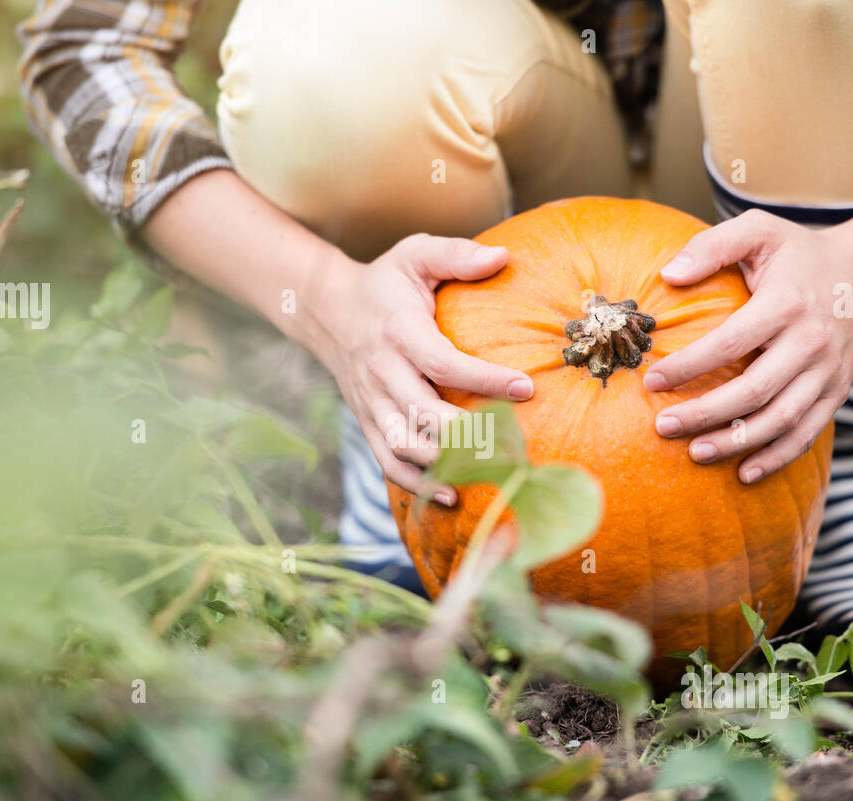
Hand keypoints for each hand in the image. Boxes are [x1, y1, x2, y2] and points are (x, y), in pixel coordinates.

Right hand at [318, 233, 533, 502]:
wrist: (327, 310)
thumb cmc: (386, 283)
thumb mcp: (416, 255)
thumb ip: (456, 254)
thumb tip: (503, 256)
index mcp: (398, 332)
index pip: (442, 362)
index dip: (483, 379)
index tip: (525, 387)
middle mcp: (381, 371)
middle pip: (423, 413)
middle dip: (470, 433)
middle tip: (516, 443)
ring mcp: (371, 402)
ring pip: (404, 444)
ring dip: (446, 464)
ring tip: (491, 472)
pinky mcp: (366, 422)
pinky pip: (387, 461)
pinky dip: (416, 483)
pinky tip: (450, 496)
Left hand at [644, 209, 852, 483]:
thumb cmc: (797, 254)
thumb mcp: (758, 229)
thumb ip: (712, 246)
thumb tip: (668, 274)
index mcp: (786, 304)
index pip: (730, 343)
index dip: (689, 365)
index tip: (651, 380)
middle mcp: (811, 343)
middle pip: (754, 390)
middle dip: (705, 414)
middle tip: (663, 427)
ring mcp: (828, 372)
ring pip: (781, 419)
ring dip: (737, 442)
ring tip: (696, 453)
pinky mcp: (837, 392)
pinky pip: (808, 433)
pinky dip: (778, 458)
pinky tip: (744, 473)